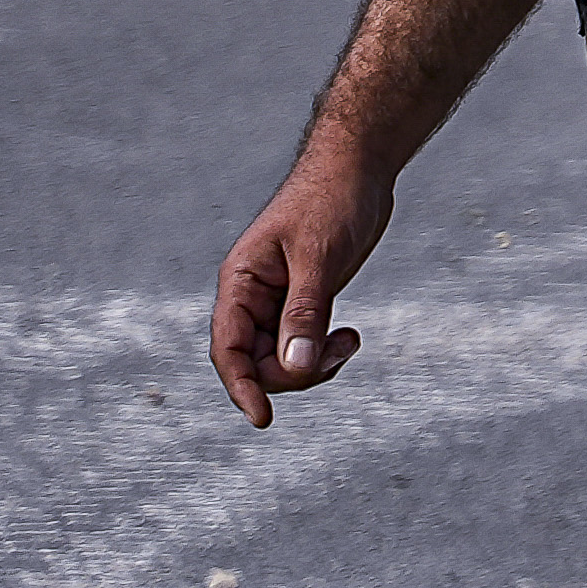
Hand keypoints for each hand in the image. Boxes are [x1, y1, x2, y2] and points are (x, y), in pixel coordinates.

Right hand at [206, 149, 389, 425]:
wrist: (358, 168)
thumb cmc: (332, 201)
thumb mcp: (319, 259)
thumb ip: (305, 313)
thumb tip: (293, 366)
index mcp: (240, 284)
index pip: (228, 350)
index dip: (241, 388)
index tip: (263, 419)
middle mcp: (252, 297)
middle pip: (255, 362)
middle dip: (294, 372)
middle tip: (340, 351)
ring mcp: (278, 301)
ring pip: (281, 357)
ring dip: (314, 362)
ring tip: (350, 341)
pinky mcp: (305, 300)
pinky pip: (303, 344)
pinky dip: (324, 351)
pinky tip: (350, 337)